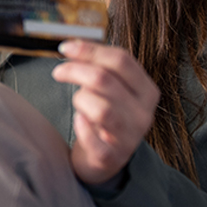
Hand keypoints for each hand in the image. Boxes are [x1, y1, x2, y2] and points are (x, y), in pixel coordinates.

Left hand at [51, 39, 159, 185]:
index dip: (90, 49)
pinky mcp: (112, 158)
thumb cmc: (106, 118)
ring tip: (78, 104)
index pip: (122, 60)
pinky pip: (90, 137)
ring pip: (99, 108)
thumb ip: (98, 67)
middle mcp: (143, 114)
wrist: (106, 160)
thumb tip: (73, 46)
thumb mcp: (111, 90)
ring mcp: (130, 138)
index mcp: (147, 91)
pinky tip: (78, 122)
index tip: (65, 47)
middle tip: (58, 72)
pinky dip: (80, 126)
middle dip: (75, 71)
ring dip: (80, 100)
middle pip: (105, 80)